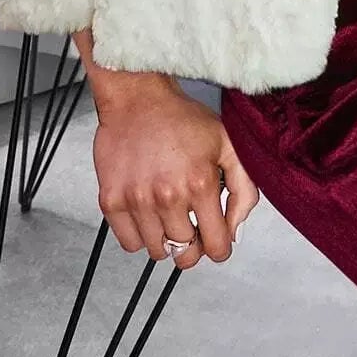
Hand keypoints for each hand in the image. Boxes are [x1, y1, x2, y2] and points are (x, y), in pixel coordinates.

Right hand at [92, 82, 259, 269]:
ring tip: (169, 214)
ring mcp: (137, 201)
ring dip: (167, 239)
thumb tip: (236, 229)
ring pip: (157, 252)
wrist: (138, 100)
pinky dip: (141, 236)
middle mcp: (168, 196)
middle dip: (194, 246)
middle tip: (193, 228)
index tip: (217, 240)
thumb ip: (244, 190)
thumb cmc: (182, 120)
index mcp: (200, 184)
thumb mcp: (228, 145)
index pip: (216, 246)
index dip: (220, 248)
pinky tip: (149, 214)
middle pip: (185, 255)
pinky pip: (129, 243)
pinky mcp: (111, 201)